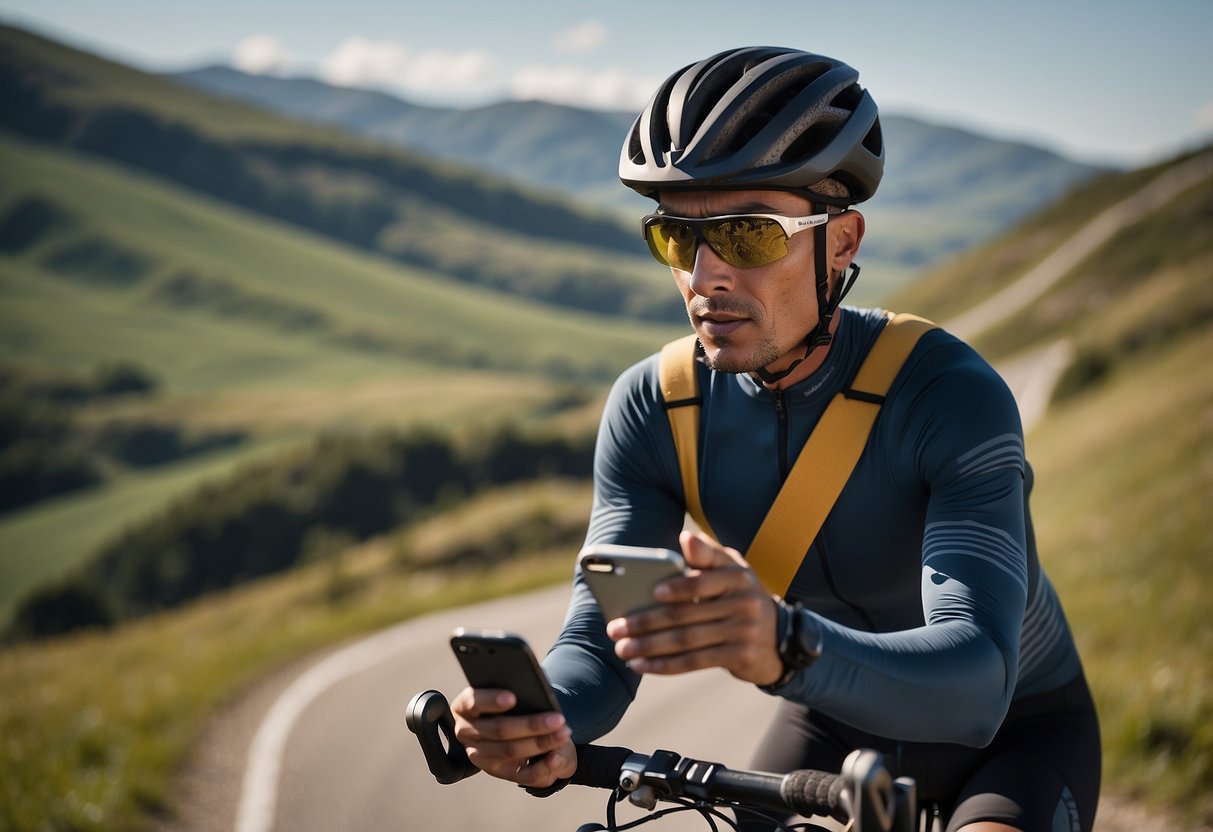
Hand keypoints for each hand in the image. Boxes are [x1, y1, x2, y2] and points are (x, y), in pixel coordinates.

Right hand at [450, 686, 576, 786]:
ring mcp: (479, 755)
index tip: (512, 697)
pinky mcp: (497, 771)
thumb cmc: (509, 703)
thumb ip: (516, 692)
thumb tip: (536, 695)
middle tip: (557, 718)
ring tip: (562, 734)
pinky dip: (541, 766)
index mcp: (464, 708)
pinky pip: (520, 774)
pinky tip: (555, 756)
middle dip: (531, 725)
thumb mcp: (507, 694)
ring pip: (510, 751)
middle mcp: (466, 732)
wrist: (510, 726)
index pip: (472, 702)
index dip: (491, 700)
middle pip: (499, 729)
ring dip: (540, 743)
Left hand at [606, 529, 783, 685]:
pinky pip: (695, 661)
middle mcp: (743, 602)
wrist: (780, 635)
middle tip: (615, 629)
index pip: (703, 580)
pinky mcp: (739, 656)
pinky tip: (642, 665)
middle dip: (646, 622)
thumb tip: (684, 537)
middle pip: (686, 614)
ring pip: (687, 640)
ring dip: (650, 647)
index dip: (679, 587)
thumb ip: (707, 554)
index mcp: (737, 575)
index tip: (653, 592)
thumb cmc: (741, 595)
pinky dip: (665, 665)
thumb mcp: (732, 569)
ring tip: (623, 649)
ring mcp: (743, 631)